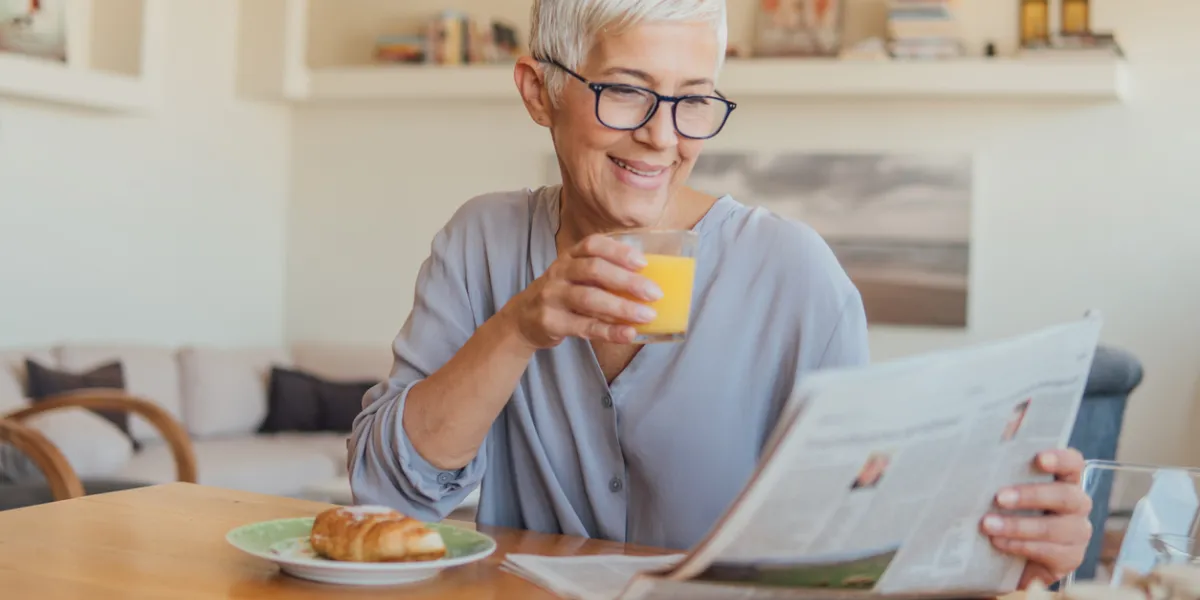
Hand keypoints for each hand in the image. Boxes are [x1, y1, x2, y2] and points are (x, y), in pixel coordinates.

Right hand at [501, 233, 661, 348]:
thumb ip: (603, 275)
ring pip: (589, 299)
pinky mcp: (551, 322)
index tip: (643, 262)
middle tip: (654, 293)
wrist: (523, 319)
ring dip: (622, 307)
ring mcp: (553, 297)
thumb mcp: (575, 276)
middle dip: (627, 281)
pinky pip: (584, 326)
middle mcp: (560, 273)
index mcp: (570, 257)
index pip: (593, 245)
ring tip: (647, 316)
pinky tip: (628, 333)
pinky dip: (609, 331)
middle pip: (594, 270)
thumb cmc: (562, 294)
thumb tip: (647, 282)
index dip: (619, 252)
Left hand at [980, 448, 1092, 588]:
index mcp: (1062, 479)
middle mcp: (1076, 504)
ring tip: (988, 524)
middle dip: (1030, 496)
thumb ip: (1003, 459)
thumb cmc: (1004, 510)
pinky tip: (999, 543)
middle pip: (1066, 496)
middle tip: (999, 497)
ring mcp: (1076, 532)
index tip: (1038, 458)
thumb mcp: (1001, 486)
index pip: (1073, 463)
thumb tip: (995, 428)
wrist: (1007, 556)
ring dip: (1019, 525)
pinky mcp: (1070, 558)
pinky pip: (1050, 551)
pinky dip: (1022, 546)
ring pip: (1055, 527)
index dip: (1060, 459)